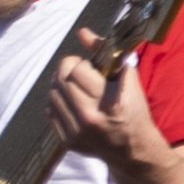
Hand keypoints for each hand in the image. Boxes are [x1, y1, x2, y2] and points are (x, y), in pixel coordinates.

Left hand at [48, 50, 166, 171]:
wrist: (132, 150)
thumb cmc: (133, 111)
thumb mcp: (128, 79)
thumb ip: (106, 53)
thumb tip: (82, 33)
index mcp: (109, 102)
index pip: (76, 70)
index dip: (81, 63)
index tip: (89, 67)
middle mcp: (90, 118)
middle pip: (60, 80)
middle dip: (68, 71)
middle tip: (80, 74)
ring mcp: (76, 132)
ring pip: (51, 94)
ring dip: (61, 86)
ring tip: (76, 88)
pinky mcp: (66, 141)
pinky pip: (50, 111)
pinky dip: (58, 102)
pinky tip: (72, 102)